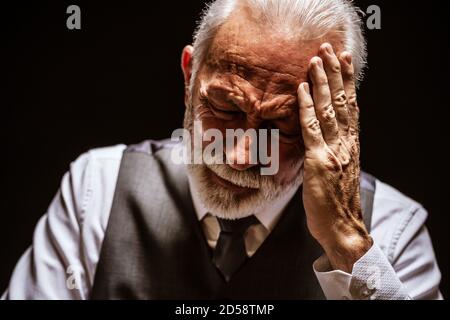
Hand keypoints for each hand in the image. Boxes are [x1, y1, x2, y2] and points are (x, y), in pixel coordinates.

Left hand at [297, 43, 372, 272]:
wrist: (342, 229)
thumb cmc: (337, 203)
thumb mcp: (338, 171)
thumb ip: (331, 150)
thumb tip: (318, 136)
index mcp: (351, 144)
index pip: (351, 106)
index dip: (347, 82)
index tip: (344, 61)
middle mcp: (346, 143)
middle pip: (341, 102)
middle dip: (334, 73)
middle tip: (329, 50)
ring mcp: (334, 151)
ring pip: (328, 110)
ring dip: (321, 83)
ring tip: (315, 61)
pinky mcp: (319, 161)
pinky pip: (312, 129)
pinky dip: (305, 108)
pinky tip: (300, 90)